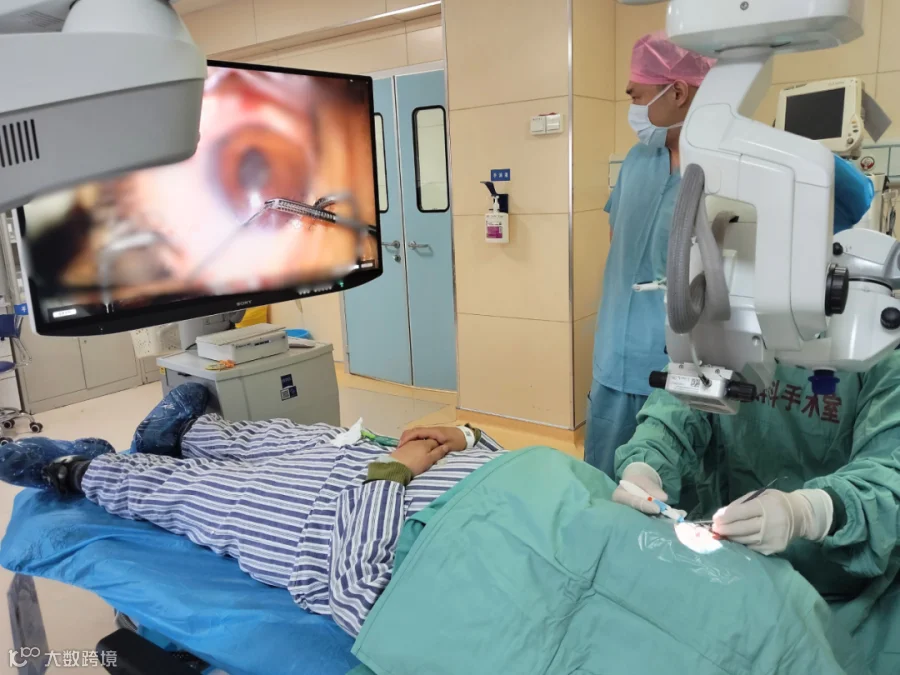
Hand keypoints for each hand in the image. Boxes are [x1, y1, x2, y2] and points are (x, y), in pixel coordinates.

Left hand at [389, 439, 450, 476]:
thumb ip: (438, 453)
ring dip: (420, 448)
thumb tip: (446, 446)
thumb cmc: (416, 464)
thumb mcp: (429, 460)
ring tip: (420, 457)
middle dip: (429, 446)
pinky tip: (411, 456)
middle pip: (426, 441)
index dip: (438, 447)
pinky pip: (409, 446)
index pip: (435, 442)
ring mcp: (408, 443)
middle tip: (429, 456)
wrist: (396, 467)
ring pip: (417, 443)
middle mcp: (417, 440)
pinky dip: (412, 450)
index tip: (438, 453)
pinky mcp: (401, 447)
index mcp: (426, 442)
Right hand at [398, 426, 466, 453]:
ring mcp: (432, 431)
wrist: (466, 436)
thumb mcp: (451, 446)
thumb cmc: (459, 441)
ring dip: (409, 438)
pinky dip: (413, 439)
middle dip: (405, 438)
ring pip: (416, 432)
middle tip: (398, 448)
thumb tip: (430, 452)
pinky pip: (420, 435)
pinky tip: (411, 446)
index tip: (401, 445)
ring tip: (402, 448)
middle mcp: (431, 430)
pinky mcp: (432, 434)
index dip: (408, 438)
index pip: (417, 432)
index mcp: (434, 432)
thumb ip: (441, 448)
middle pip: (414, 431)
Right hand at [612, 462, 675, 515]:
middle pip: (639, 515)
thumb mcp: (643, 478)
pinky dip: (667, 517)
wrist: (639, 482)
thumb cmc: (637, 479)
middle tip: (670, 517)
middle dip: (655, 516)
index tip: (657, 508)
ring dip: (664, 518)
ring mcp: (635, 516)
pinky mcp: (644, 519)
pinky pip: (655, 519)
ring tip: (678, 517)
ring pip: (649, 519)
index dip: (645, 506)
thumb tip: (663, 498)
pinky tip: (679, 515)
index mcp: (620, 497)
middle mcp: (625, 509)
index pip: (632, 502)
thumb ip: (651, 487)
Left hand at [713, 489, 832, 554]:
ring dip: (731, 538)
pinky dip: (742, 544)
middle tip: (714, 529)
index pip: (740, 513)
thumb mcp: (760, 495)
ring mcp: (773, 538)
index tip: (714, 519)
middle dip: (724, 529)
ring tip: (721, 534)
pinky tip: (735, 540)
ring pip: (745, 540)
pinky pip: (752, 547)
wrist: (801, 515)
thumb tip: (721, 514)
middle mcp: (770, 523)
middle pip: (741, 529)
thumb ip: (740, 504)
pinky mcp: (774, 549)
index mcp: (766, 506)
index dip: (725, 517)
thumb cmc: (776, 502)